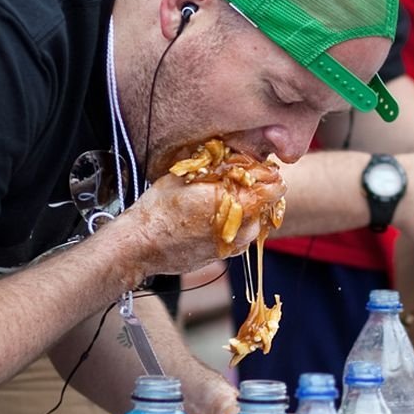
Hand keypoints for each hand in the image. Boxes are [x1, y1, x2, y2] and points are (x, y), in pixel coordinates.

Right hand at [115, 171, 285, 275]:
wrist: (141, 245)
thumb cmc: (158, 209)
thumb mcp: (185, 176)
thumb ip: (214, 167)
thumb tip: (233, 156)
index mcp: (230, 201)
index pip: (270, 189)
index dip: (271, 177)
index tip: (270, 171)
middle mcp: (236, 225)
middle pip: (266, 208)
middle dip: (263, 194)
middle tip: (257, 183)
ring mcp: (231, 244)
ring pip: (256, 225)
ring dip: (253, 212)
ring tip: (241, 201)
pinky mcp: (223, 256)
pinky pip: (242, 240)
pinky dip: (241, 228)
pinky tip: (227, 218)